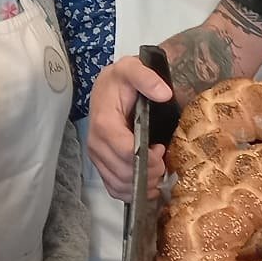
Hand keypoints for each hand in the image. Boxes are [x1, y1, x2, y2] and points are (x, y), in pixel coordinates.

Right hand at [86, 56, 172, 201]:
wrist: (106, 88)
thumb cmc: (121, 81)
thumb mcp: (132, 69)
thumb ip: (147, 77)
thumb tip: (164, 93)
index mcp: (104, 123)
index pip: (127, 153)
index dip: (148, 158)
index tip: (161, 150)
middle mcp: (96, 144)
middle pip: (124, 174)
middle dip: (149, 172)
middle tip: (162, 159)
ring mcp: (97, 157)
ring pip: (120, 185)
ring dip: (143, 183)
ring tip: (155, 166)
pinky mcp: (100, 166)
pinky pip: (114, 189)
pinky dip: (132, 191)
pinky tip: (147, 180)